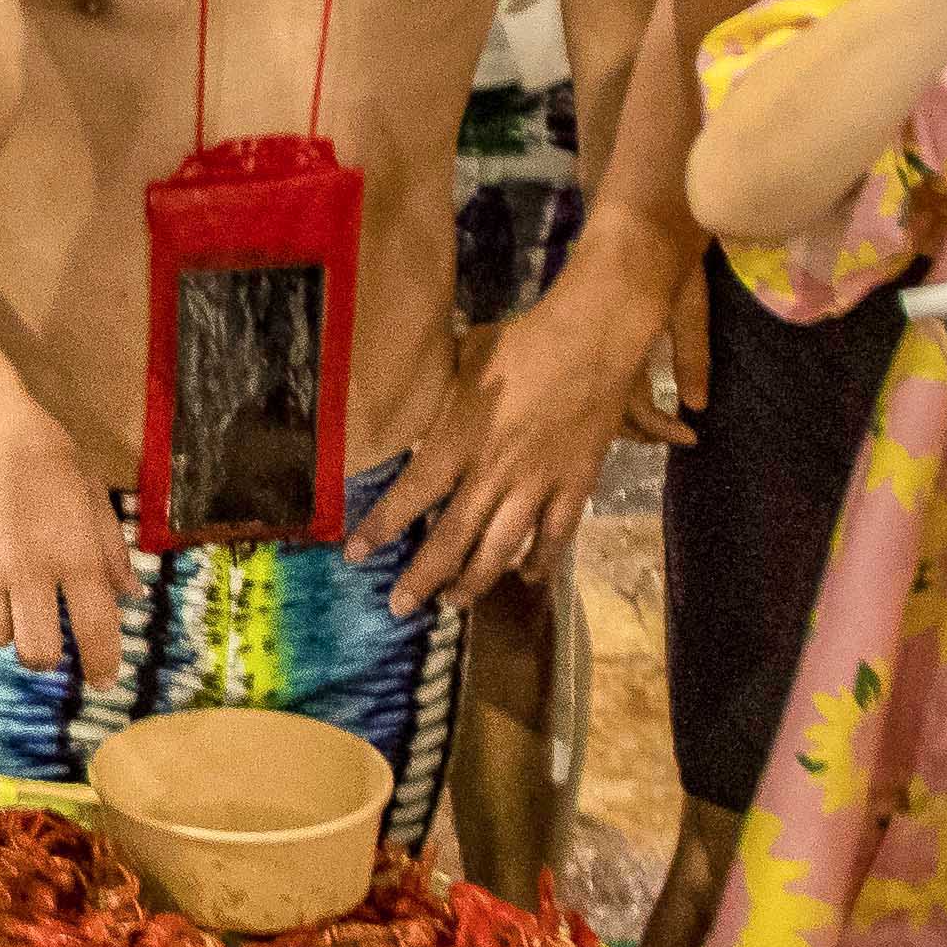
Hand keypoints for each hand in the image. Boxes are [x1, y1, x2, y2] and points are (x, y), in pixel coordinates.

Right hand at [0, 386, 134, 691]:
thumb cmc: (43, 450)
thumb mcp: (92, 493)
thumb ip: (111, 550)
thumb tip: (131, 597)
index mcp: (75, 552)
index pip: (96, 631)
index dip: (103, 666)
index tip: (103, 681)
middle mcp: (28, 568)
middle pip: (37, 653)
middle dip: (45, 654)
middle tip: (42, 637)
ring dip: (1, 627)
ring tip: (1, 598)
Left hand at [397, 265, 685, 614]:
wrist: (592, 339)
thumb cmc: (522, 341)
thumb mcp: (464, 363)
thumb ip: (441, 393)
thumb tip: (416, 394)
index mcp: (459, 439)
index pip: (411, 494)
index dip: (381, 527)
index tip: (354, 555)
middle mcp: (494, 470)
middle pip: (452, 536)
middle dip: (423, 577)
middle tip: (400, 607)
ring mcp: (537, 482)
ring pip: (502, 547)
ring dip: (475, 580)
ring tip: (454, 602)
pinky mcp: (576, 484)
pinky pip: (556, 534)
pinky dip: (542, 560)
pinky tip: (528, 578)